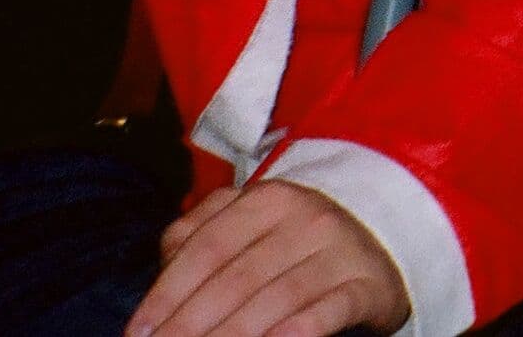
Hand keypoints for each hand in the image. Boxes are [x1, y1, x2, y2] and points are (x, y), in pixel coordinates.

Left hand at [126, 179, 406, 336]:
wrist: (383, 237)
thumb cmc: (295, 238)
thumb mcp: (249, 220)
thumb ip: (198, 233)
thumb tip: (160, 273)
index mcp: (269, 199)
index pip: (207, 248)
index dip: (168, 293)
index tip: (139, 333)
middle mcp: (307, 220)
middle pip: (236, 280)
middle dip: (190, 325)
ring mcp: (341, 252)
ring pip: (276, 299)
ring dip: (231, 336)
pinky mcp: (368, 285)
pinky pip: (329, 311)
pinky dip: (300, 331)